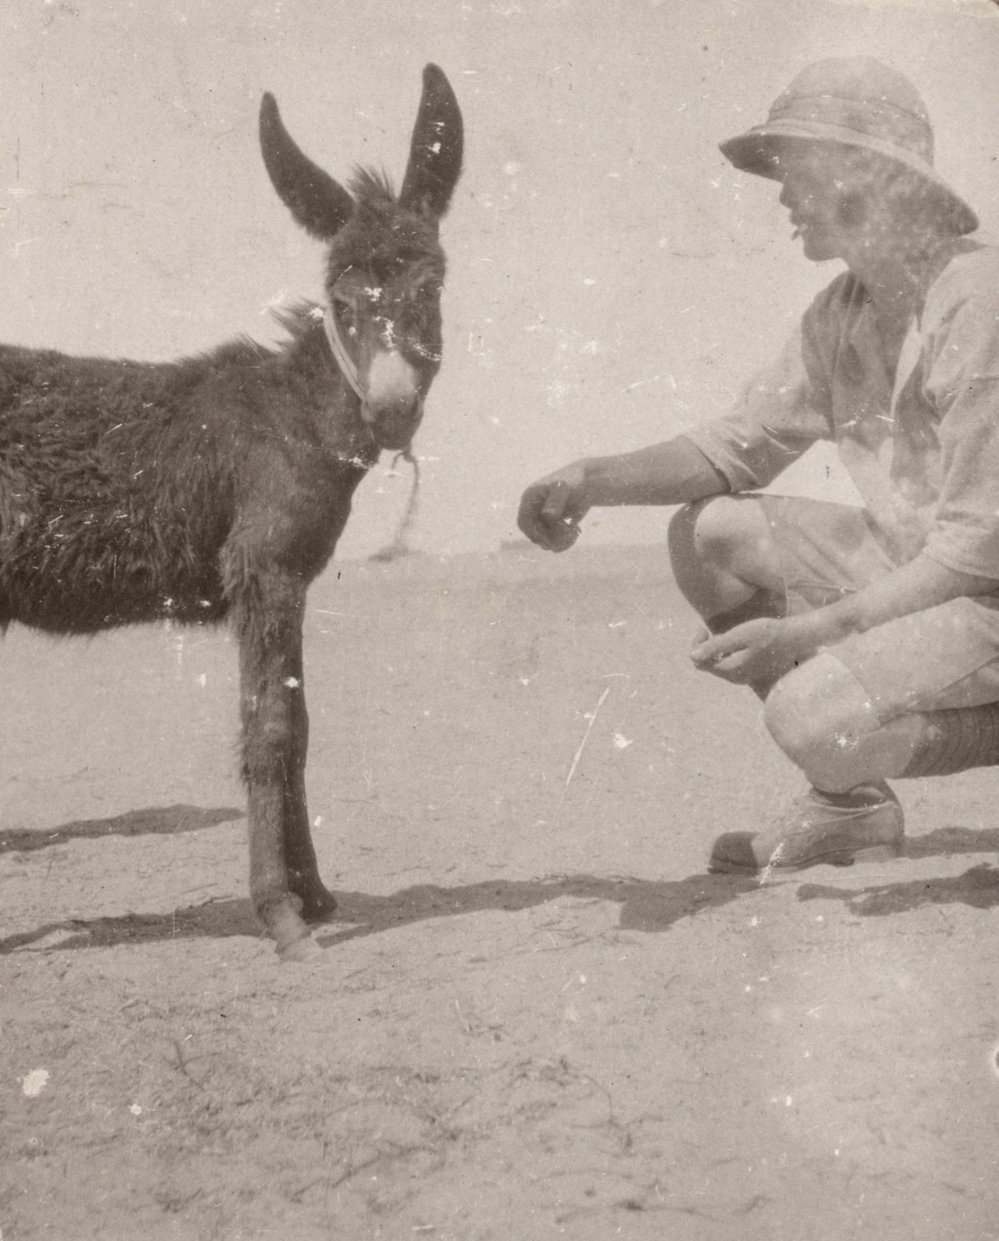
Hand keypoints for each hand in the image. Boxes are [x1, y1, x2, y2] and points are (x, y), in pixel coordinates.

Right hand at [517, 461, 590, 551]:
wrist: (586, 482)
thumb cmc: (572, 480)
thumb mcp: (563, 487)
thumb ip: (555, 501)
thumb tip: (546, 515)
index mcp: (530, 500)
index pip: (523, 522)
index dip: (533, 533)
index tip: (548, 538)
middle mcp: (534, 512)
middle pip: (535, 535)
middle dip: (551, 538)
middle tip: (570, 534)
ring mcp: (543, 521)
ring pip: (545, 541)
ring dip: (560, 541)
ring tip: (575, 533)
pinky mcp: (554, 527)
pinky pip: (555, 542)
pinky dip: (565, 542)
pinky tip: (576, 532)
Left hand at [690, 616, 817, 684]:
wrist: (794, 638)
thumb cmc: (767, 633)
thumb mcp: (739, 636)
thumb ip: (715, 647)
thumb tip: (692, 656)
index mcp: (731, 670)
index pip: (700, 662)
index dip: (697, 645)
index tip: (703, 628)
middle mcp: (735, 678)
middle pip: (707, 665)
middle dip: (705, 647)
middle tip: (710, 629)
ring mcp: (743, 677)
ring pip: (717, 664)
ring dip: (716, 648)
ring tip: (727, 633)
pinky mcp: (749, 672)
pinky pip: (728, 663)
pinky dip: (726, 651)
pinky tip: (736, 639)